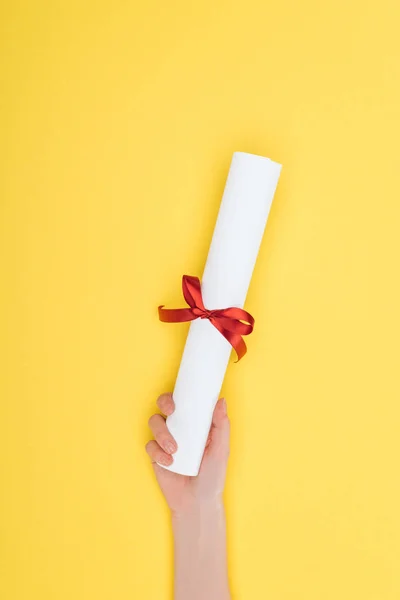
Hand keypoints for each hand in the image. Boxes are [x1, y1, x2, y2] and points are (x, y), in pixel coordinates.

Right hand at [145, 393, 229, 514]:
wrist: (197, 503)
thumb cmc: (213, 476)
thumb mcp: (221, 450)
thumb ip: (222, 426)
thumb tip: (221, 401)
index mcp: (196, 424)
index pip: (185, 401)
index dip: (180, 394)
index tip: (181, 398)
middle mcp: (180, 428)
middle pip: (164, 405)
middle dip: (164, 404)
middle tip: (171, 412)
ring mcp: (166, 440)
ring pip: (155, 422)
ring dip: (162, 433)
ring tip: (174, 450)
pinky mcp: (156, 455)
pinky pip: (150, 445)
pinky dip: (158, 452)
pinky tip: (169, 462)